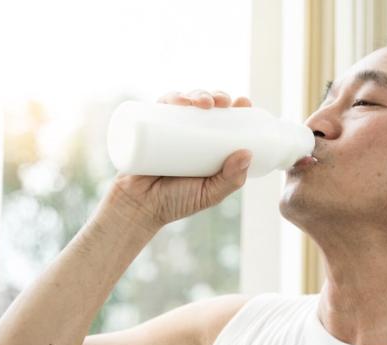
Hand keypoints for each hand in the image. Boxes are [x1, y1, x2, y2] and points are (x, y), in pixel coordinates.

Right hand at [109, 89, 253, 228]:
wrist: (139, 207)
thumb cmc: (176, 202)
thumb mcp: (209, 194)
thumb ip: (230, 180)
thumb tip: (247, 153)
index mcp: (207, 146)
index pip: (225, 120)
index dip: (236, 107)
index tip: (244, 102)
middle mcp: (189, 134)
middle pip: (206, 106)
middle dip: (217, 96)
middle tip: (222, 103)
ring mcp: (168, 130)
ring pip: (186, 102)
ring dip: (197, 93)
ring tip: (202, 103)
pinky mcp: (148, 128)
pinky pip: (159, 107)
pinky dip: (170, 98)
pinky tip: (179, 100)